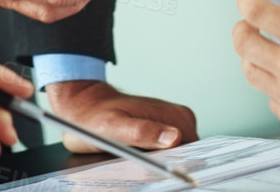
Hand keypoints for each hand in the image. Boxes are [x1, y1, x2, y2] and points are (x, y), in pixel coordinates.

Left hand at [47, 80, 198, 153]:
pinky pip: (167, 153)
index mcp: (176, 117)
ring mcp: (173, 125)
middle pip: (187, 156)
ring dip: (160, 163)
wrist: (85, 106)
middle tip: (138, 163)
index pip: (194, 153)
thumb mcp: (114, 127)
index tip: (156, 173)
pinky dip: (155, 159)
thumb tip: (174, 138)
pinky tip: (137, 156)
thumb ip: (144, 132)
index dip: (178, 168)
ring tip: (134, 156)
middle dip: (167, 166)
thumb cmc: (96, 117)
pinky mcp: (164, 132)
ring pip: (177, 156)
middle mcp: (180, 119)